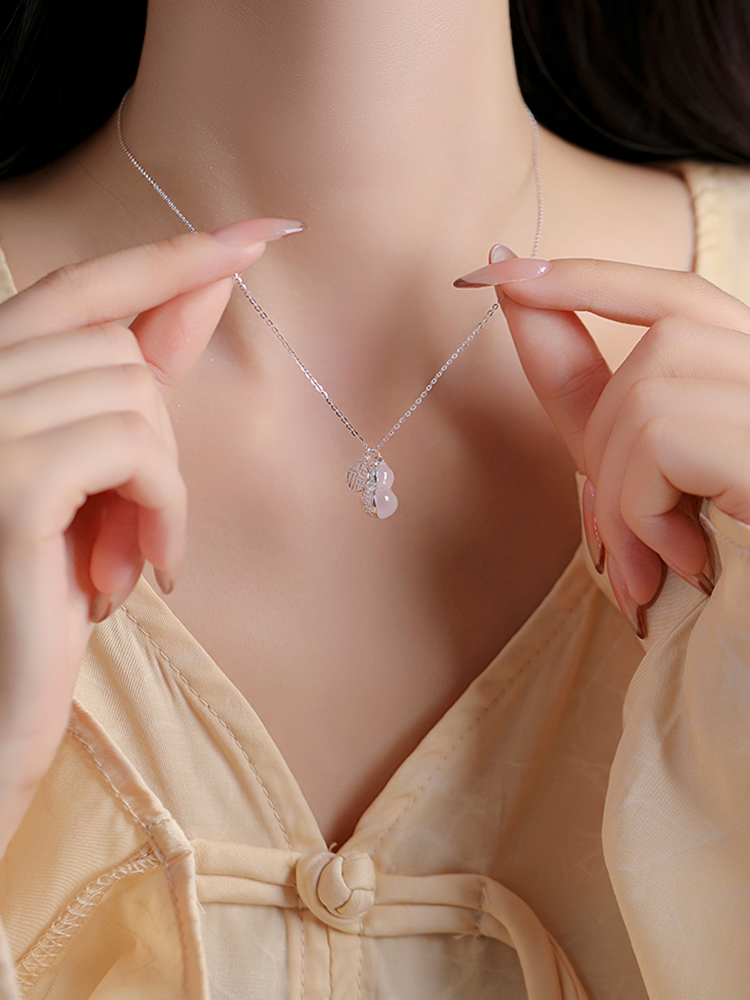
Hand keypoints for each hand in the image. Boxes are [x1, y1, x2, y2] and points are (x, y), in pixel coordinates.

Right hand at [0, 217, 303, 850]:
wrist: (2, 696)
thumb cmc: (48, 584)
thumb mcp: (100, 470)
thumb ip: (142, 372)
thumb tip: (206, 286)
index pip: (82, 286)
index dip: (173, 257)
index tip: (265, 229)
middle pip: (120, 352)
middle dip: (153, 436)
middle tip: (133, 519)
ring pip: (135, 398)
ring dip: (160, 484)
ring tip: (131, 551)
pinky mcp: (8, 483)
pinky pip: (135, 449)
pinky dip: (164, 507)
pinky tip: (143, 569)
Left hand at [455, 248, 749, 635]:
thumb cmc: (724, 583)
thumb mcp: (645, 481)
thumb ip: (594, 399)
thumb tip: (519, 305)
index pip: (677, 297)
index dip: (585, 279)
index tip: (499, 270)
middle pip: (657, 345)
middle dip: (606, 439)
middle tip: (624, 535)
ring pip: (650, 390)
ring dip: (624, 490)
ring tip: (652, 560)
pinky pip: (662, 438)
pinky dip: (643, 508)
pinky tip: (682, 558)